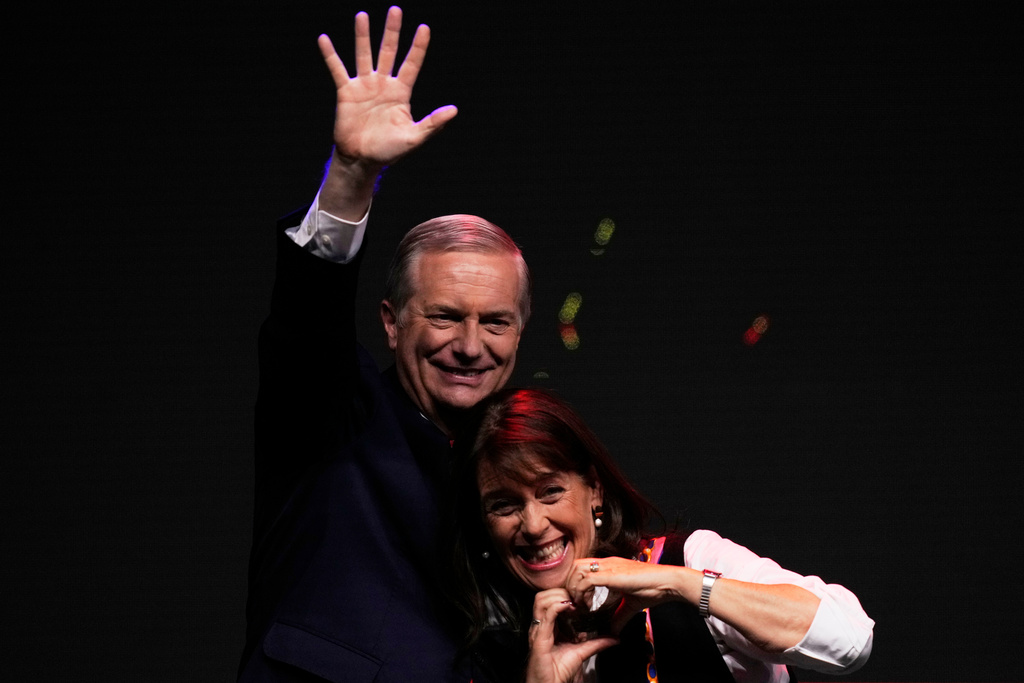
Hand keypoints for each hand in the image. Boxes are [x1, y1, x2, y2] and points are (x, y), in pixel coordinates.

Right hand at [318, 7, 456, 170]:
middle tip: (395, 10)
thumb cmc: (389, 151)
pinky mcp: (346, 92)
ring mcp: (364, 86)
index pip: (411, 64)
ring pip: (364, 55)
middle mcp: (383, 85)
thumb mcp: (414, 138)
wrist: (361, 160)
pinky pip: (337, 69)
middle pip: (388, 52)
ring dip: (363, 35)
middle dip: (392, 32)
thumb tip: (454, 110)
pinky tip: (324, 39)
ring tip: (362, 15)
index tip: (424, 27)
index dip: (418, 47)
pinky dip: (330, 55)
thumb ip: (433, 123)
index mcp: (401, 93)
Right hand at [525, 589, 617, 682]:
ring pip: (541, 600)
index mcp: (547, 625)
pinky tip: (568, 607)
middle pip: (543, 595)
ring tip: (572, 602)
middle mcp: (540, 625)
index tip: (580, 596)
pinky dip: (557, 607)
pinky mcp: (539, 639)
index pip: (549, 599)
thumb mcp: (582, 652)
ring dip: (557, 596)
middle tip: (577, 597)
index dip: (564, 593)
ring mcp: (538, 631)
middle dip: (561, 591)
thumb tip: (614, 638)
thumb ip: (597, 643)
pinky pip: (546, 616)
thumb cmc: (559, 671)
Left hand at [565, 557, 684, 634]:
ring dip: (574, 588)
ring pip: (577, 570)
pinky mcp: (612, 574)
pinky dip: (582, 593)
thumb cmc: (654, 588)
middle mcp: (607, 563)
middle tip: (576, 603)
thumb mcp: (631, 604)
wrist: (668, 582)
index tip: (579, 602)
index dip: (575, 582)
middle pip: (575, 565)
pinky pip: (587, 580)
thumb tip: (613, 631)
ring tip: (581, 604)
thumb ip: (619, 616)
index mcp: (610, 566)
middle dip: (570, 584)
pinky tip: (588, 605)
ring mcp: (609, 567)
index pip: (581, 566)